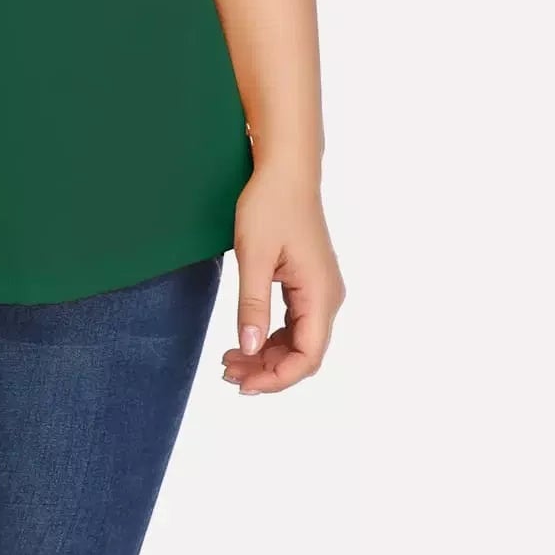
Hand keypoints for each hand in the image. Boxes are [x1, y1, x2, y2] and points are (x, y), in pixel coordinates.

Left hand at [221, 164, 344, 394]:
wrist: (286, 170)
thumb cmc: (270, 205)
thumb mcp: (254, 255)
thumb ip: (252, 304)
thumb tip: (248, 349)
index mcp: (320, 294)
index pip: (307, 356)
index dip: (277, 378)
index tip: (244, 384)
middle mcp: (327, 297)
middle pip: (303, 353)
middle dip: (267, 370)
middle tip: (227, 374)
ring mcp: (320, 290)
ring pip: (297, 340)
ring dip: (266, 355)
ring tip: (229, 362)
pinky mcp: (308, 282)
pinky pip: (294, 322)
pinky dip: (270, 336)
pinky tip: (244, 340)